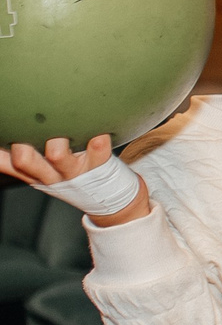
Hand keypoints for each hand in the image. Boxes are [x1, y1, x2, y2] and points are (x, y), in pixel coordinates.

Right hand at [2, 135, 150, 223]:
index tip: (4, 138)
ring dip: (56, 142)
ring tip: (57, 125)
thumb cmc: (68, 177)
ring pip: (58, 156)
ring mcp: (75, 169)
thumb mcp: (39, 174)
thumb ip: (14, 161)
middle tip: (26, 133)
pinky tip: (97, 132)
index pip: (7, 164)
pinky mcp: (100, 164)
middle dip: (23, 147)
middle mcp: (51, 174)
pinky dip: (98, 141)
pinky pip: (99, 151)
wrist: (107, 199)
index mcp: (35, 173)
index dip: (1, 154)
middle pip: (25, 161)